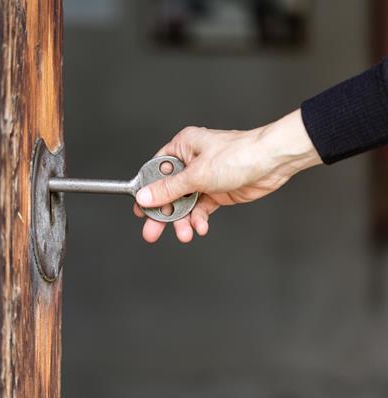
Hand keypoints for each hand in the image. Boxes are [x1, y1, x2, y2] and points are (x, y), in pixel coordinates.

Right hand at [133, 109, 321, 242]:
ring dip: (183, 220)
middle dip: (163, 213)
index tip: (141, 210)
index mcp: (182, 147)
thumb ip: (169, 189)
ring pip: (185, 203)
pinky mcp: (217, 192)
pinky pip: (201, 209)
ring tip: (184, 233)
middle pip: (168, 191)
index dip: (148, 191)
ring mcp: (204, 178)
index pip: (156, 171)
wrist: (272, 163)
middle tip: (152, 232)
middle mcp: (191, 162)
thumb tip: (145, 197)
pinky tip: (200, 228)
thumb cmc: (239, 155)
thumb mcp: (197, 175)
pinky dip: (199, 219)